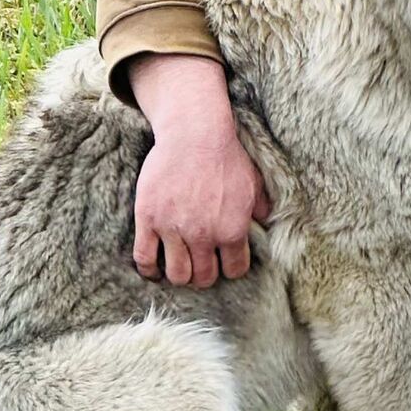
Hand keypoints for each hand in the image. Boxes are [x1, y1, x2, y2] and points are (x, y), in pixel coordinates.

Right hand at [129, 53, 270, 287]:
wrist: (194, 133)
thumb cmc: (227, 156)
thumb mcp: (253, 183)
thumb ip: (261, 208)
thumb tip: (265, 223)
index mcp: (232, 230)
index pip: (234, 270)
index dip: (229, 268)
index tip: (223, 262)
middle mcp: (204, 235)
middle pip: (203, 277)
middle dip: (204, 275)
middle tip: (200, 265)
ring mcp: (174, 229)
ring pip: (176, 274)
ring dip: (179, 275)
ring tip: (179, 266)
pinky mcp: (149, 219)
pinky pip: (144, 258)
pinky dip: (149, 269)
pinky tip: (154, 268)